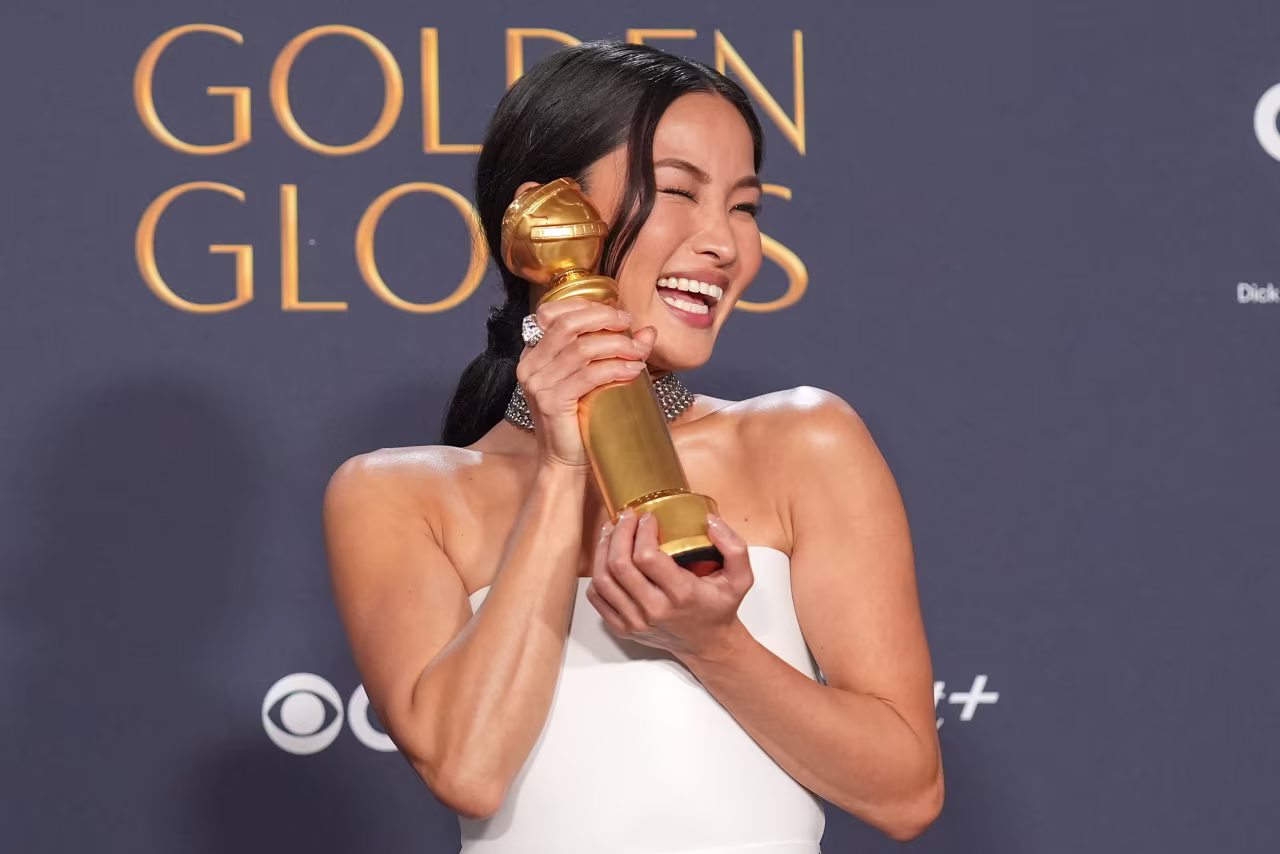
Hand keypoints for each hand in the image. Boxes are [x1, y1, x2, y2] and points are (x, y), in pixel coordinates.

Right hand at [515, 298, 656, 469]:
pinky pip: (588, 375)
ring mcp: (538, 384)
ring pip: (582, 348)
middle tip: (632, 326)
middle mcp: (530, 365)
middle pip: (568, 324)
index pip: (556, 314)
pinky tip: (633, 371)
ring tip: (640, 353)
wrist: (564, 461)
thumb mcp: (595, 379)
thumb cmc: (580, 420)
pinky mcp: (551, 402)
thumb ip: (616, 351)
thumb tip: (647, 331)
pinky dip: (615, 368)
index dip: (590, 307)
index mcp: (534, 354)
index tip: (621, 315)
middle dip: (605, 319)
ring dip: (617, 346)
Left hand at [585, 509, 754, 660]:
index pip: (647, 557)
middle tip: (626, 517)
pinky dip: (598, 573)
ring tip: (613, 532)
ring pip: (603, 580)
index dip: (642, 531)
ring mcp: (635, 622)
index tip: (648, 517)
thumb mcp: (741, 578)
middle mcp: (654, 610)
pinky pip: (598, 597)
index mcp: (681, 595)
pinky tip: (607, 557)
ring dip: (603, 550)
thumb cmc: (720, 608)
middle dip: (619, 533)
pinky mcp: (623, 628)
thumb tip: (710, 521)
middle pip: (619, 565)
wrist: (708, 644)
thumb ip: (734, 547)